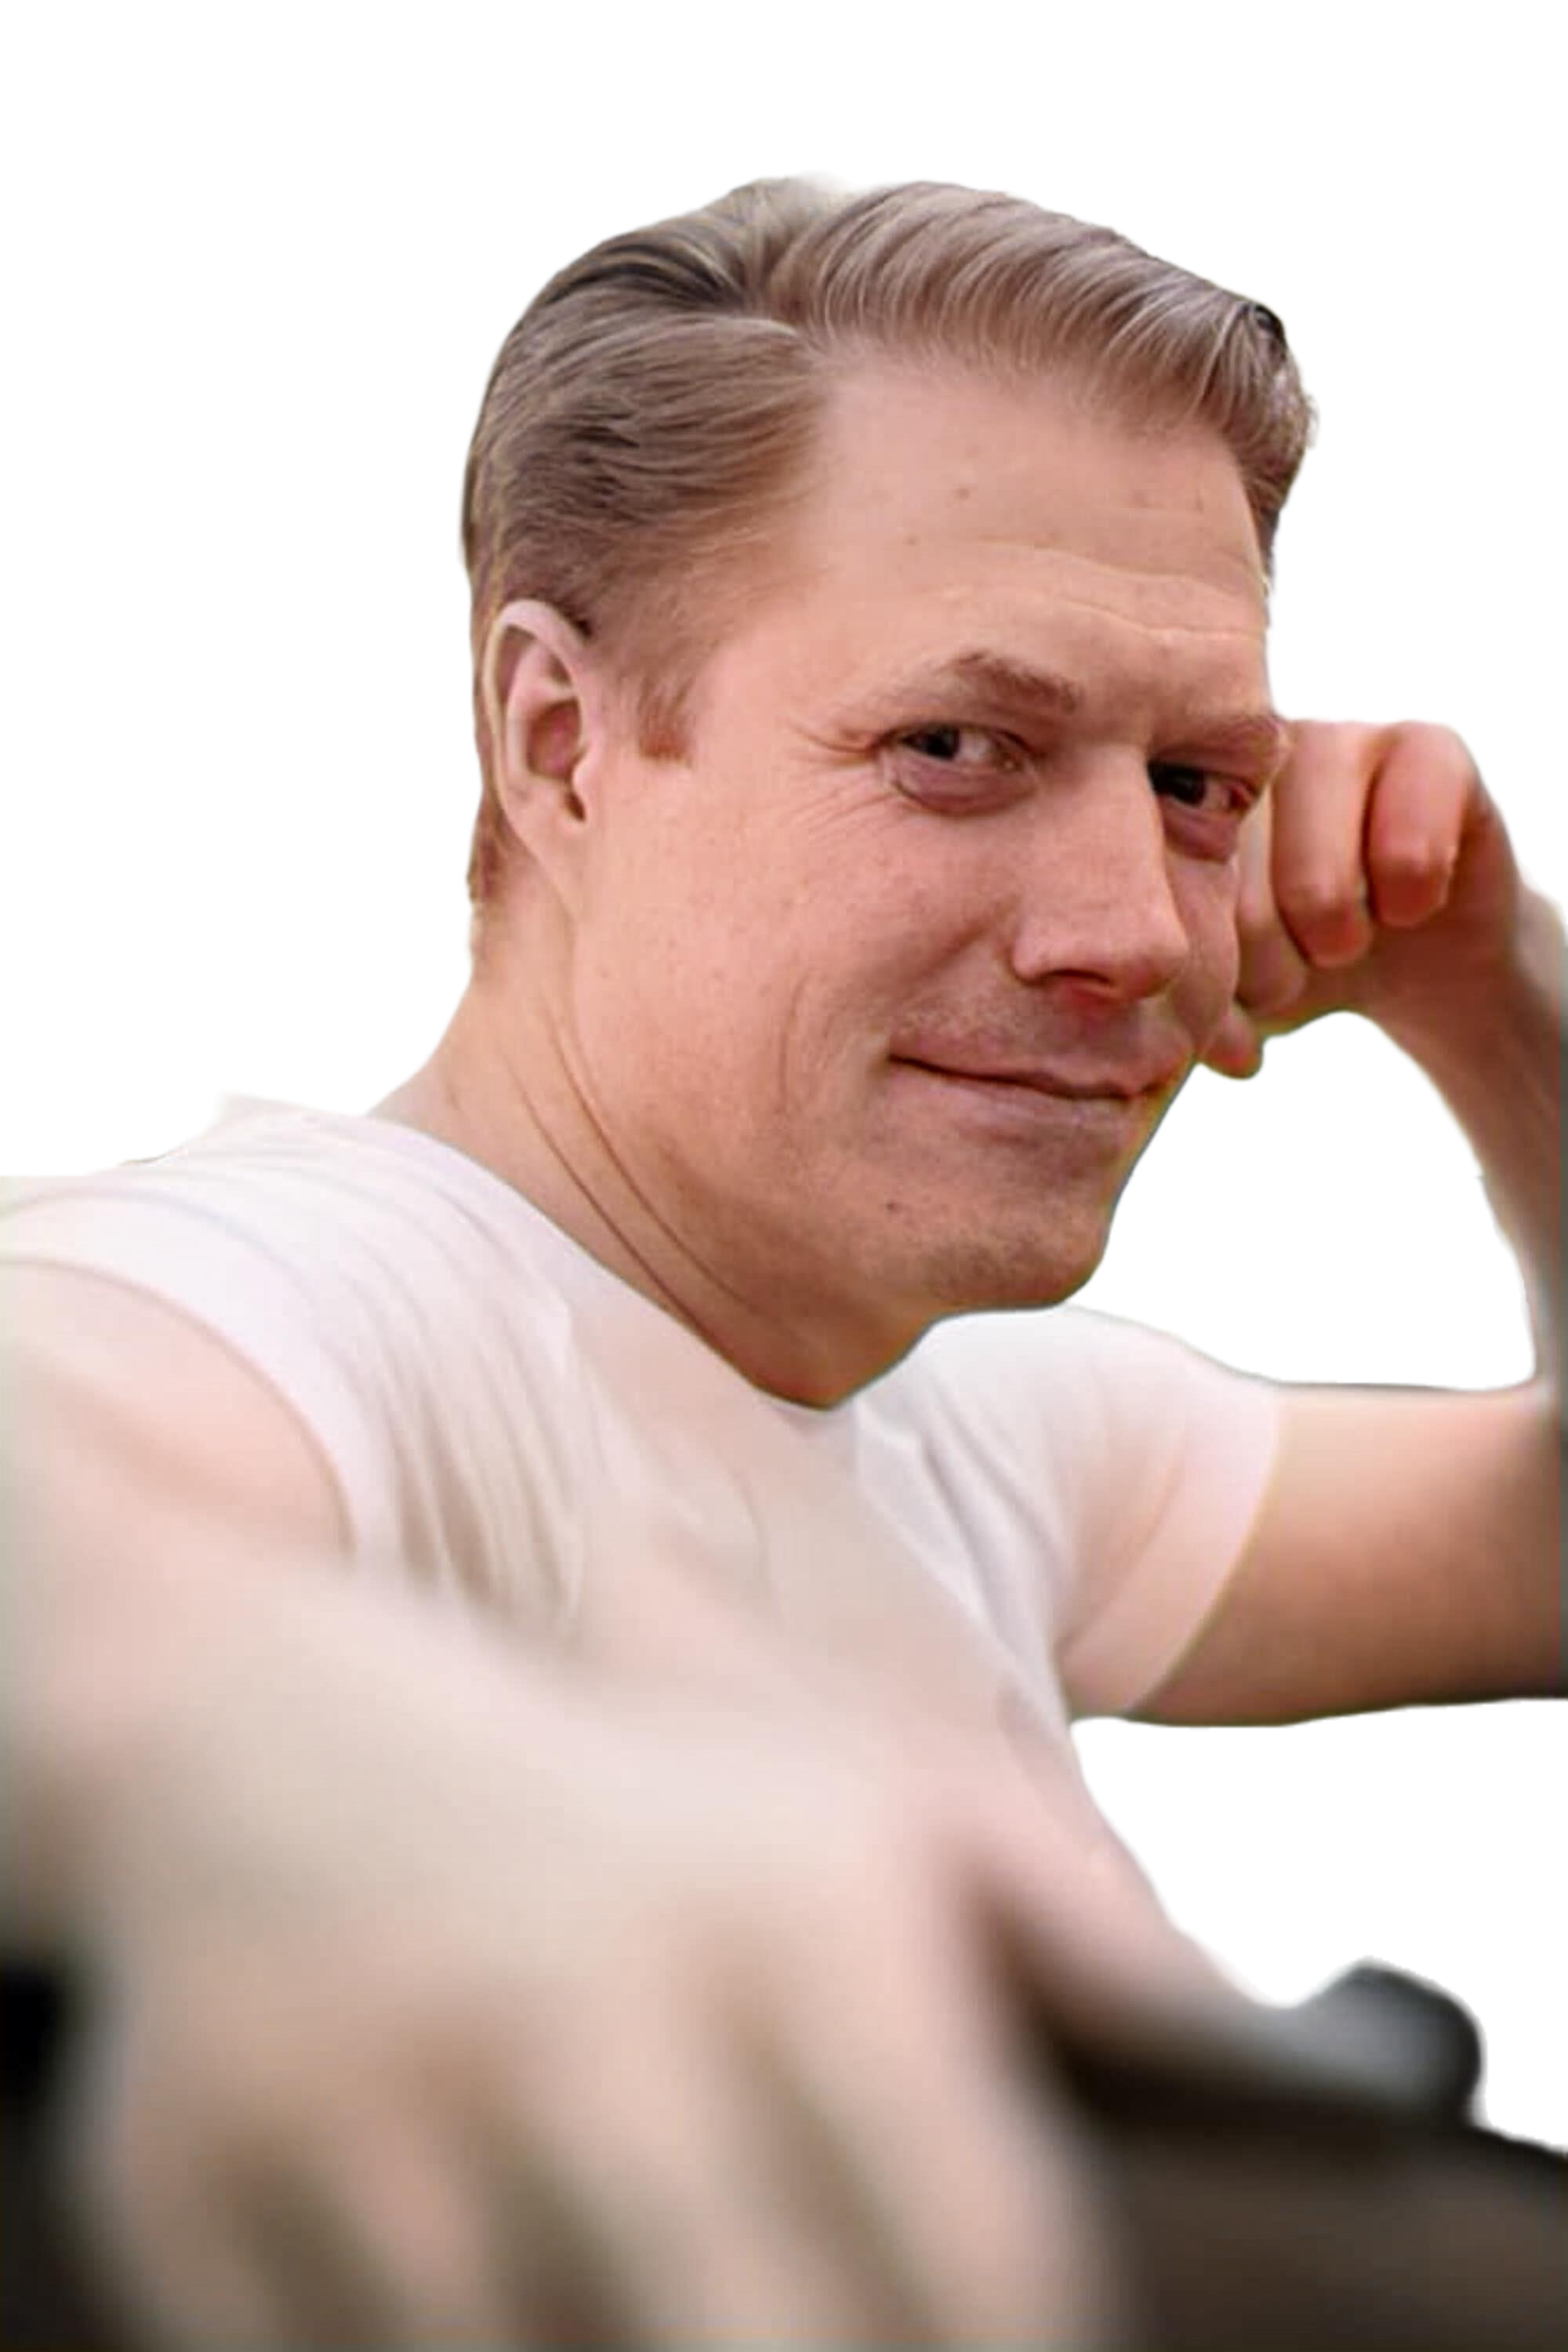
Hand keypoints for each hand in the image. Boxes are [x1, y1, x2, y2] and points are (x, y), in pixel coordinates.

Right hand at [51, 1554, 1216, 2350]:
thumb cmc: (621, 1814)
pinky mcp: (212, 2219)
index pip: (981, 2262)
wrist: (251, 1730)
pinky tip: (505, 2317)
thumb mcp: (865, 1805)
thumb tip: (1286, 2079)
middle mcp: (592, 2025)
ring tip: (670, 2297)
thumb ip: (1079, 1933)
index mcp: (786, 1925)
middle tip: (835, 2349)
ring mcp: (388, 2137)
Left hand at [1199, 713, 1553, 1078]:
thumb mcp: (1233, 995)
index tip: (1245, 983)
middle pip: (1238, 901)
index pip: (1166, 905)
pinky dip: (1414, 906)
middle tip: (1304, 957)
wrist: (1421, 952)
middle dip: (1276, 971)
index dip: (1214, 975)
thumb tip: (1226, 1049)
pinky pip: (1410, 857)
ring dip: (1342, 941)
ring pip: (1318, 886)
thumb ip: (1201, 1010)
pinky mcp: (1427, 742)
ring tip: (1351, 929)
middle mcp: (1242, 757)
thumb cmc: (1301, 960)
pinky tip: (1411, 897)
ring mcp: (1334, 736)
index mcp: (1174, 800)